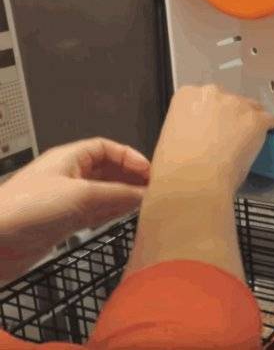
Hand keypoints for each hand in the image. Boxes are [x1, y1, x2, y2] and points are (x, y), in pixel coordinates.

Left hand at [0, 138, 149, 280]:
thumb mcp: (82, 195)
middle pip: (107, 170)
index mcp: (69, 158)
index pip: (106, 148)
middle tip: (152, 188)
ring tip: (145, 203)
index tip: (149, 171)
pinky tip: (124, 217)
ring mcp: (66, 200)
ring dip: (123, 197)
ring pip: (104, 193)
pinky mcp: (64, 222)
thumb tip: (145, 194)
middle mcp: (68, 176)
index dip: (128, 157)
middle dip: (130, 177)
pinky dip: (112, 213)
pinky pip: (96, 212)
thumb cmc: (26, 209)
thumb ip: (118, 194)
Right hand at [148, 85, 273, 195]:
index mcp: (187, 95)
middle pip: (229, 100)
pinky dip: (272, 126)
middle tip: (232, 134)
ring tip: (253, 135)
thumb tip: (199, 137)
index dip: (212, 113)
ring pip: (251, 108)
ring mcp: (237, 105)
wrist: (193, 178)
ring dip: (252, 119)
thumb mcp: (173, 136)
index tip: (214, 126)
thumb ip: (189, 127)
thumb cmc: (174, 164)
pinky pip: (270, 119)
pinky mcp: (256, 120)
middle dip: (232, 114)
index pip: (205, 97)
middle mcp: (213, 93)